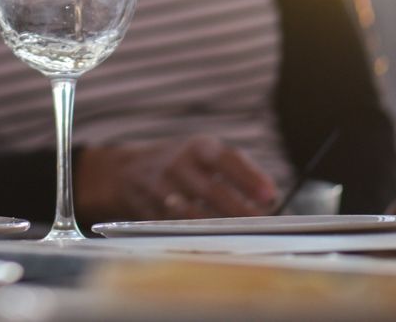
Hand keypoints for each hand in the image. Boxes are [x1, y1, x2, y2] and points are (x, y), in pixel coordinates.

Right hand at [77, 136, 278, 222]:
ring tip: (237, 238)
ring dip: (215, 228)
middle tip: (259, 224)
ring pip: (190, 213)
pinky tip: (209, 247)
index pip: (227, 160)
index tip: (270, 196)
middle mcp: (178, 165)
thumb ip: (238, 171)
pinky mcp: (147, 211)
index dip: (249, 178)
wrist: (125, 171)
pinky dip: (192, 239)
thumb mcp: (206, 155)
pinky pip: (171, 228)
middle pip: (211, 189)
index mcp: (198, 148)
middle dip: (237, 209)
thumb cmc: (182, 165)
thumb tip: (270, 198)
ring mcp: (159, 188)